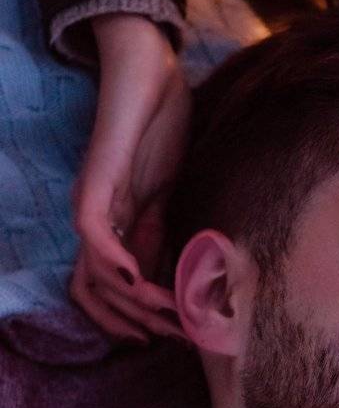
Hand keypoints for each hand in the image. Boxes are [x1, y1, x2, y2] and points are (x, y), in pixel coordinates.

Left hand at [69, 14, 191, 341]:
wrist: (153, 73)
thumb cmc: (162, 126)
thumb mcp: (168, 192)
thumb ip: (163, 233)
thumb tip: (177, 281)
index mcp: (111, 224)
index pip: (104, 289)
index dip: (132, 319)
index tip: (172, 333)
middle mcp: (92, 219)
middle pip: (91, 292)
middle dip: (132, 322)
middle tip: (173, 335)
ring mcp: (91, 201)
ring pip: (93, 272)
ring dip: (132, 301)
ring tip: (168, 313)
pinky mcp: (96, 181)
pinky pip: (94, 232)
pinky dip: (113, 262)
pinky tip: (140, 278)